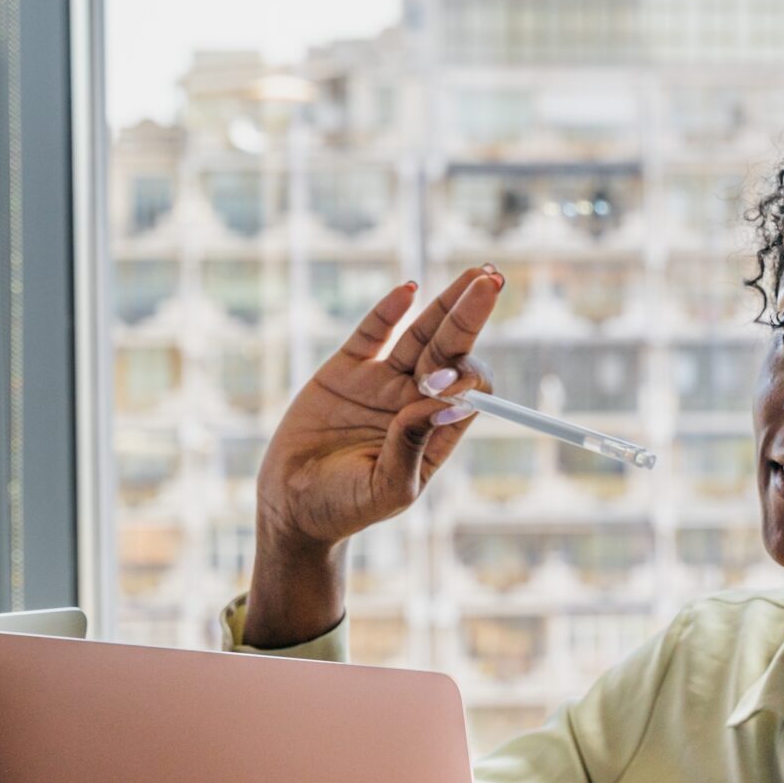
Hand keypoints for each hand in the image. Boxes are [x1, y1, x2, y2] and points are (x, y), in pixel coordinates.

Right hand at [240, 267, 502, 647]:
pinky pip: (373, 332)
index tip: (446, 383)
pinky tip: (409, 290)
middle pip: (452, 349)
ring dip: (448, 304)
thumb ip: (412, 449)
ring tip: (479, 274)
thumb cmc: (344, 508)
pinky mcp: (346, 370)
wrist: (290, 506)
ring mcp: (382, 381)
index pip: (470, 391)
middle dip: (472, 318)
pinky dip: (389, 310)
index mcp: (435, 431)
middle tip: (493, 283)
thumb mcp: (385, 490)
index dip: (465, 379)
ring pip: (422, 332)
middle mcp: (415, 400)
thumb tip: (443, 403)